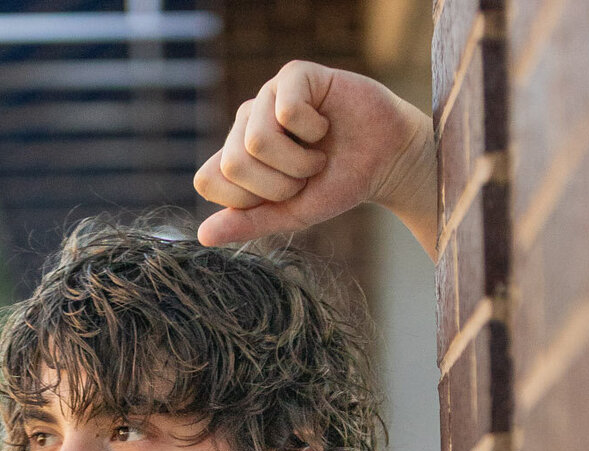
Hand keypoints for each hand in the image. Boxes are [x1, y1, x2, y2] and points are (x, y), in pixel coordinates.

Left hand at [194, 62, 436, 257]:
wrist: (385, 162)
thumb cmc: (337, 185)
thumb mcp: (291, 214)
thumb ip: (248, 223)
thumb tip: (203, 236)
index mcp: (237, 155)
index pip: (208, 179)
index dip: (246, 199)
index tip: (280, 196)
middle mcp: (246, 122)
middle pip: (234, 163)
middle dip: (279, 184)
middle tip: (305, 174)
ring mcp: (267, 96)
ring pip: (257, 141)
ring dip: (298, 161)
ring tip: (317, 154)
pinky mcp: (293, 75)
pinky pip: (285, 111)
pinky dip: (312, 131)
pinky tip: (325, 126)